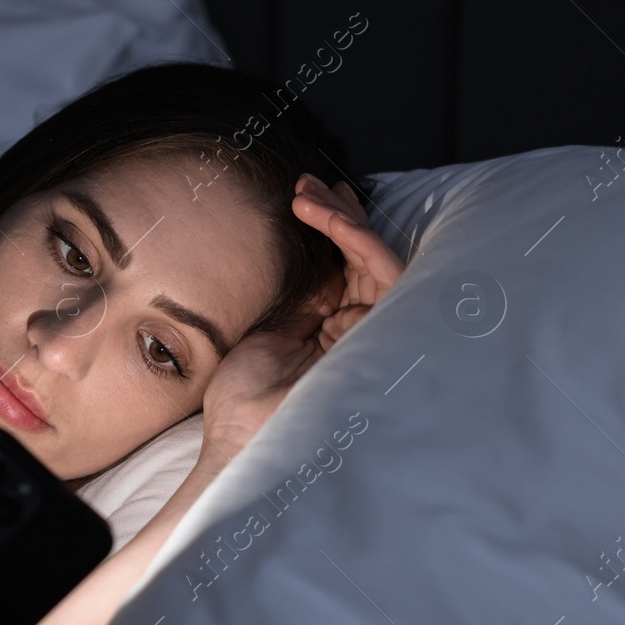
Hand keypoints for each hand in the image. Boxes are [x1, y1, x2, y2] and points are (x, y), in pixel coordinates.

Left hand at [198, 175, 404, 455]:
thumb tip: (313, 264)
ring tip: (309, 195)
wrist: (242, 442)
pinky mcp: (379, 336)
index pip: (340, 268)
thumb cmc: (244, 404)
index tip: (299, 196)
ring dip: (344, 219)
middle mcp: (355, 330)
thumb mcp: (265, 337)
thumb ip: (297, 303)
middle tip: (307, 183)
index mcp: (328, 330)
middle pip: (362, 258)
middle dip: (337, 214)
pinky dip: (358, 240)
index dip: (327, 228)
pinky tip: (329, 217)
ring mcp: (369, 333)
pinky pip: (383, 274)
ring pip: (375, 260)